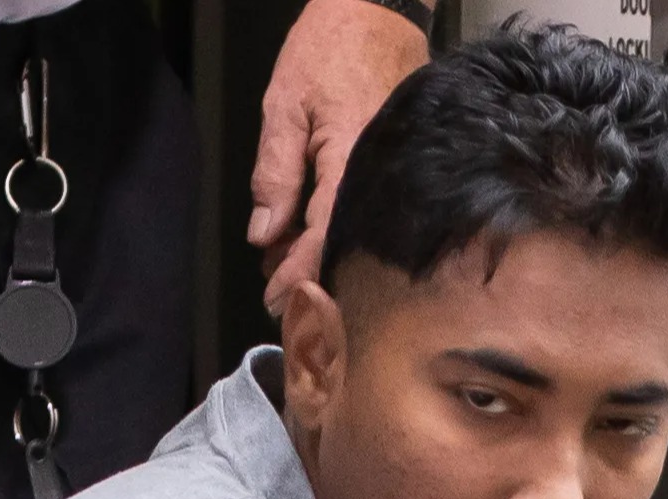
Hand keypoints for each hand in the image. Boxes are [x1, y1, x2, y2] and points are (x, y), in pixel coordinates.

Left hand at [249, 0, 431, 315]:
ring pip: (357, 232)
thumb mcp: (285, 106)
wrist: (378, 10)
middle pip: (346, 246)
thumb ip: (276, 173)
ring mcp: (396, 171)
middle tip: (278, 297)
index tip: (276, 301)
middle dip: (309, 277)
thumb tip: (265, 235)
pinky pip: (368, 208)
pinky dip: (338, 227)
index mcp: (349, 162)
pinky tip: (312, 234)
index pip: (324, 237)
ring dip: (321, 255)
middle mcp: (379, 174)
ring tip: (287, 266)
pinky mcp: (401, 165)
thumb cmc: (329, 48)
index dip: (298, 275)